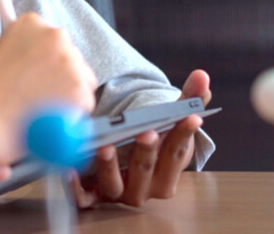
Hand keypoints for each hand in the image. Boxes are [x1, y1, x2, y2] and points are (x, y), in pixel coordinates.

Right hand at [0, 13, 97, 161]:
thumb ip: (24, 53)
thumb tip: (40, 65)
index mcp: (31, 23)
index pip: (54, 42)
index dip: (45, 64)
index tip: (33, 77)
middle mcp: (54, 35)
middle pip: (73, 60)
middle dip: (60, 80)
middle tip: (35, 99)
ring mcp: (69, 62)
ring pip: (82, 84)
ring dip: (66, 98)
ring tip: (37, 112)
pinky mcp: (79, 90)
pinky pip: (84, 108)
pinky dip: (69, 119)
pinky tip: (44, 121)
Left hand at [72, 69, 211, 207]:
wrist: (122, 163)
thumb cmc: (149, 141)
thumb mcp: (169, 121)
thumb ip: (188, 101)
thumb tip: (202, 75)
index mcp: (167, 173)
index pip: (177, 153)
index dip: (183, 134)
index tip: (191, 118)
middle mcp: (144, 188)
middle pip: (146, 171)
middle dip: (146, 152)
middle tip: (146, 133)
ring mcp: (117, 193)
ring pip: (115, 185)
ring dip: (110, 168)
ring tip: (105, 147)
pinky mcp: (91, 196)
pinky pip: (84, 198)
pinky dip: (77, 188)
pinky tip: (70, 171)